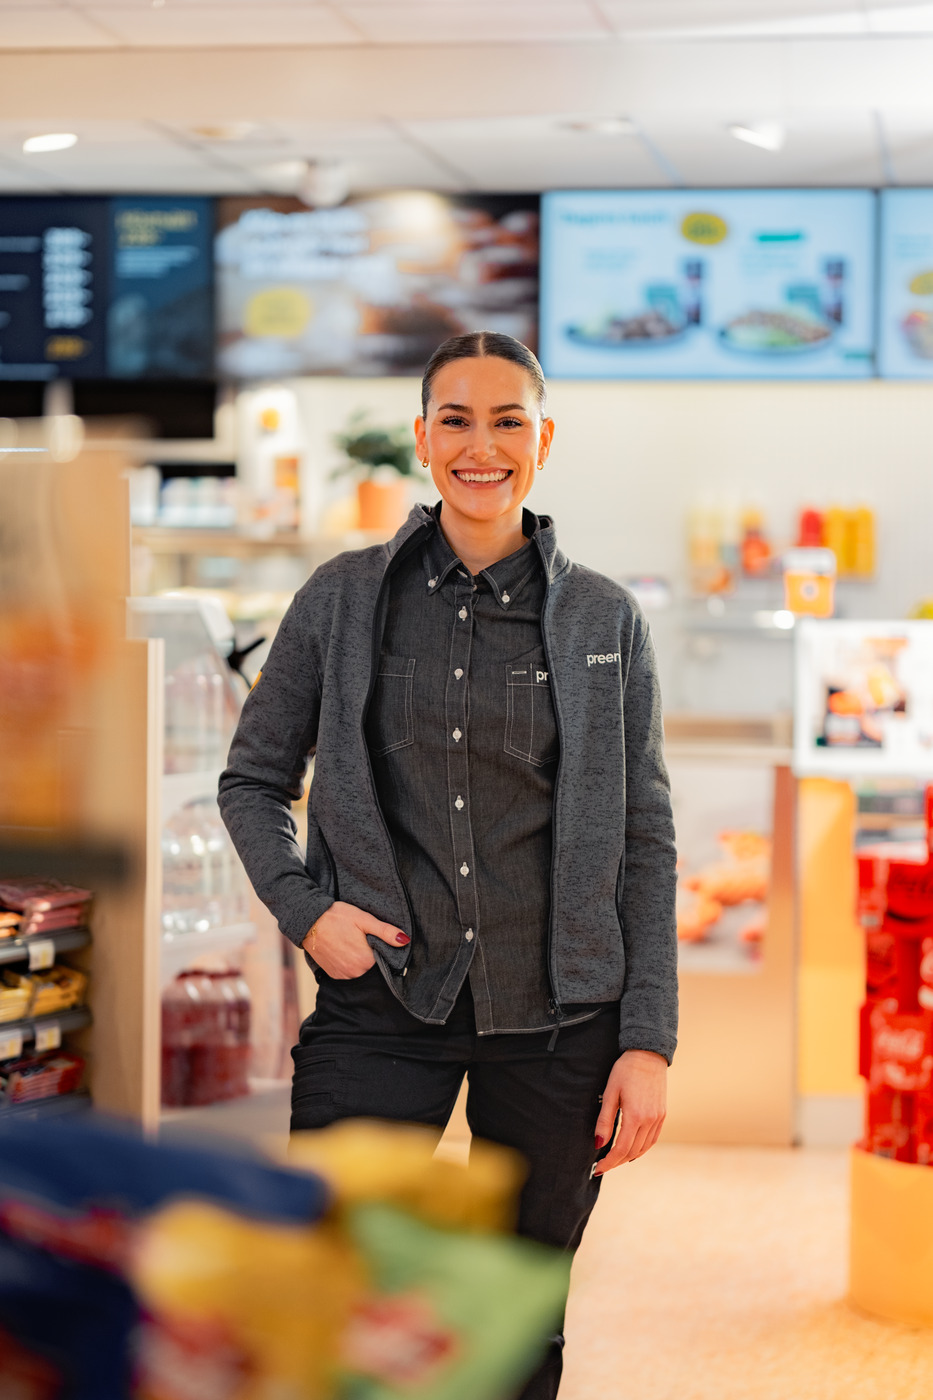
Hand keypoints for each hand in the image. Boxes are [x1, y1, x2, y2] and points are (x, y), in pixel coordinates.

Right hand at [302, 901, 409, 978]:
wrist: (308, 922)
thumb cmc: (337, 917)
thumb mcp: (364, 920)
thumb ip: (385, 932)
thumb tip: (405, 941)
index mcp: (365, 960)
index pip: (384, 960)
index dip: (382, 949)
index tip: (376, 939)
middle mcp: (355, 973)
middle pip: (372, 967)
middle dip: (371, 956)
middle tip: (363, 939)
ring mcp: (343, 976)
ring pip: (360, 971)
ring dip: (360, 961)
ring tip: (353, 944)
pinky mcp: (333, 975)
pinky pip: (348, 973)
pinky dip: (349, 965)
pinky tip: (345, 951)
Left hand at [593, 1049, 666, 1175]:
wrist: (648, 1055)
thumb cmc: (625, 1070)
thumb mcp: (610, 1093)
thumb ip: (605, 1120)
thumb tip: (598, 1144)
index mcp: (635, 1116)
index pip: (621, 1149)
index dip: (609, 1162)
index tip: (598, 1168)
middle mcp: (650, 1120)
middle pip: (633, 1152)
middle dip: (617, 1162)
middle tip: (604, 1165)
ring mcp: (659, 1119)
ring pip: (644, 1148)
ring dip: (629, 1157)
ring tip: (615, 1159)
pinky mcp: (662, 1115)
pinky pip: (653, 1139)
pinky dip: (642, 1148)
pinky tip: (632, 1149)